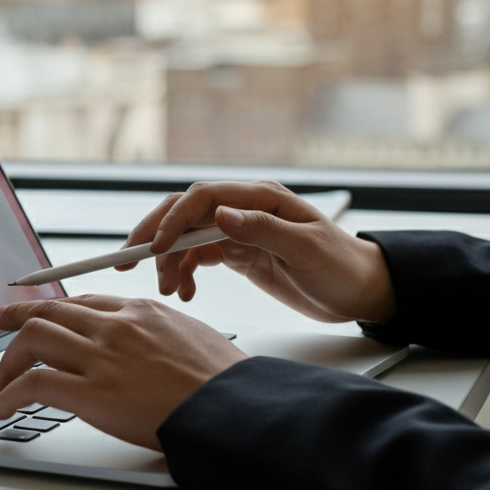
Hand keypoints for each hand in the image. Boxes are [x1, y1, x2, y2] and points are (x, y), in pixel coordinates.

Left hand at [0, 295, 246, 450]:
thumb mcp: (193, 337)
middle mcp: (116, 326)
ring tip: (2, 383)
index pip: (81, 303)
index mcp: (141, 311)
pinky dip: (10, 396)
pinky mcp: (93, 394)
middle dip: (16, 318)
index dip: (53, 309)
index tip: (36, 312)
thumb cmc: (225, 383)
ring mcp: (102, 357)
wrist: (237, 409)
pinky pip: (33, 385)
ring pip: (32, 339)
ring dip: (9, 362)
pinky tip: (3, 409)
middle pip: (49, 313)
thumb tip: (146, 345)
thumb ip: (159, 334)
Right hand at [116, 180, 395, 324]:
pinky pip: (197, 257)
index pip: (203, 198)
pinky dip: (184, 272)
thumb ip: (264, 229)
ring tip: (169, 289)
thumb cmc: (343, 266)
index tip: (157, 247)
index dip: (174, 219)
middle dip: (153, 235)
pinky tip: (185, 291)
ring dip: (169, 262)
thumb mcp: (308, 249)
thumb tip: (221, 215)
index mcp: (260, 198)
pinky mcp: (237, 253)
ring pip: (186, 238)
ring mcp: (238, 231)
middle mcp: (244, 209)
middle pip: (184, 213)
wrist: (362, 291)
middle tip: (127, 260)